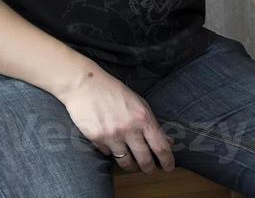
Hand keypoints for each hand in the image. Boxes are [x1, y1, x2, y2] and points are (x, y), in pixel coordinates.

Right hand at [58, 69, 174, 173]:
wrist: (85, 85)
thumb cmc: (114, 92)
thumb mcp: (138, 103)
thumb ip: (151, 122)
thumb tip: (167, 140)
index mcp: (143, 118)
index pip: (160, 146)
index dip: (167, 160)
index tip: (169, 167)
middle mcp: (129, 129)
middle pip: (144, 160)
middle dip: (149, 168)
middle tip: (150, 170)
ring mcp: (112, 135)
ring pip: (126, 162)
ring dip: (131, 166)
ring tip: (132, 165)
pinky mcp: (97, 139)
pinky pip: (108, 154)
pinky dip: (111, 153)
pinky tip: (111, 146)